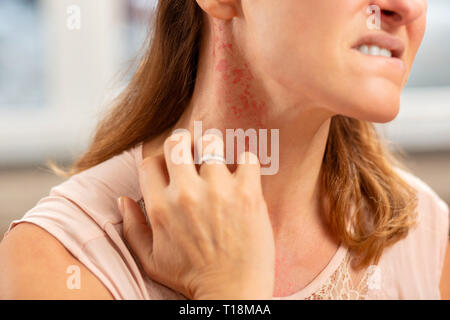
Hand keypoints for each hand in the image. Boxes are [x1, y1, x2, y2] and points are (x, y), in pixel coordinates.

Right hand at [118, 132, 274, 298]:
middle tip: (193, 150)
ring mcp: (218, 190)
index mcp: (160, 207)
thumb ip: (132, 229)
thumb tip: (123, 200)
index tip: (171, 168)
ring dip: (213, 148)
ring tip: (218, 160)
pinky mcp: (248, 193)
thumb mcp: (151, 260)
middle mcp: (186, 193)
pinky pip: (248, 157)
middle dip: (183, 141)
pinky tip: (242, 175)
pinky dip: (246, 161)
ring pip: (211, 142)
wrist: (232, 293)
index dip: (159, 162)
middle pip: (177, 142)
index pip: (150, 162)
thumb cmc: (191, 278)